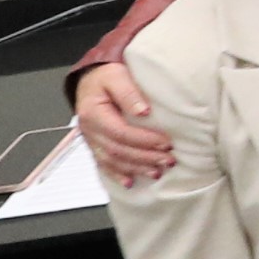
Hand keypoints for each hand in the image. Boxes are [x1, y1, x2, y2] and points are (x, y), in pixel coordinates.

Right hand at [76, 61, 175, 187]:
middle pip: (118, 150)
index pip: (120, 132)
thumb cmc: (105, 77)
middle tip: (169, 159)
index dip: (144, 140)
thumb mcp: (116, 76)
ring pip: (112, 160)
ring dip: (136, 168)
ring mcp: (91, 139)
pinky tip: (131, 182)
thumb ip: (128, 93)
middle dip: (145, 157)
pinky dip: (117, 174)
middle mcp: (90, 129)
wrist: (90, 79)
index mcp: (93, 113)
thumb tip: (144, 111)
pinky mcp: (95, 145)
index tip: (166, 142)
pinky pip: (103, 164)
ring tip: (158, 171)